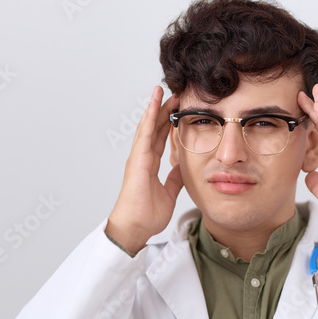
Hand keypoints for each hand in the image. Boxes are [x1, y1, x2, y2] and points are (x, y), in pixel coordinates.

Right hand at [105, 86, 182, 253]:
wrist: (134, 228)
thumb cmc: (145, 215)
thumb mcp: (169, 193)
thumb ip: (174, 179)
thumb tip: (182, 169)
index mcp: (148, 165)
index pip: (160, 138)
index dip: (168, 123)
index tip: (177, 110)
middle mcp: (141, 158)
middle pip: (154, 128)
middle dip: (163, 110)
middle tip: (173, 94)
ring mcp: (138, 158)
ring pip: (147, 127)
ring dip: (154, 108)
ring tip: (161, 91)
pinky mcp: (137, 160)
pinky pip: (145, 135)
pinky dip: (150, 119)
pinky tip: (155, 106)